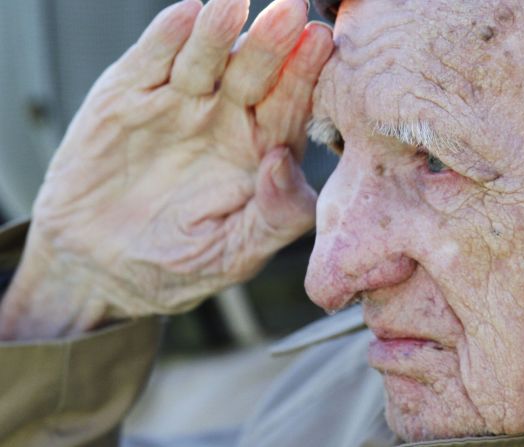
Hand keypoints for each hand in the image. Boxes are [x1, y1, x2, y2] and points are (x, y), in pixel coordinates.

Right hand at [1, 0, 332, 337]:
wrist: (98, 270)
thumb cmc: (179, 266)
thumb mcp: (237, 254)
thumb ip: (276, 217)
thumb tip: (284, 162)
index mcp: (262, 152)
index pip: (290, 107)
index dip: (306, 76)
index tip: (322, 45)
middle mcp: (226, 119)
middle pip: (256, 73)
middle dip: (273, 42)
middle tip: (291, 10)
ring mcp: (179, 103)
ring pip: (206, 58)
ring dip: (220, 31)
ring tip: (234, 5)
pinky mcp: (128, 98)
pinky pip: (151, 62)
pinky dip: (165, 39)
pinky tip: (187, 16)